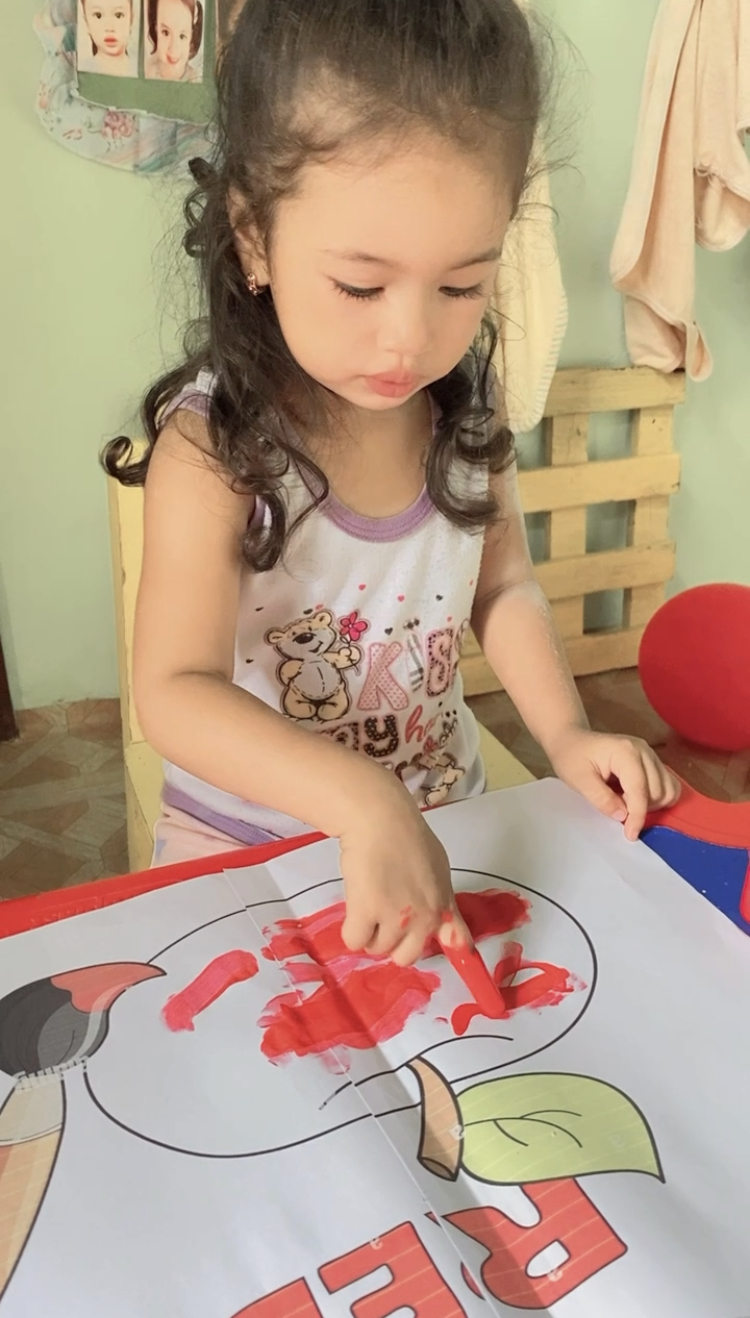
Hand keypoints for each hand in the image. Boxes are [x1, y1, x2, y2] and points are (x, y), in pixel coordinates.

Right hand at [338, 779, 470, 966]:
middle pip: (404, 956)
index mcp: (444, 907)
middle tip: (382, 916)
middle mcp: (424, 918)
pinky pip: (354, 941)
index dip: (440, 947)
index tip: (424, 947)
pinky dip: (351, 930)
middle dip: (392, 941)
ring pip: (376, 948)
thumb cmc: (409, 837)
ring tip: (368, 901)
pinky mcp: (366, 913)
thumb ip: (443, 903)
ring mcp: (395, 918)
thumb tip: (451, 933)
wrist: (381, 819)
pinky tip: (354, 906)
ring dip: (369, 931)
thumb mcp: (439, 871)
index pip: (455, 945)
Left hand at [547, 726, 680, 840]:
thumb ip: (601, 798)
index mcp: (626, 752)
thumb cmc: (572, 757)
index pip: (639, 790)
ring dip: (651, 804)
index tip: (630, 835)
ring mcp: (650, 754)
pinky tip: (636, 798)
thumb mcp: (579, 780)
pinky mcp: (652, 761)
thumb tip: (622, 816)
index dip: (637, 816)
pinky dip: (657, 798)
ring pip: (667, 790)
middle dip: (640, 808)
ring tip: (624, 801)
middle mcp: (644, 751)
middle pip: (657, 792)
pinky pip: (668, 784)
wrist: (572, 740)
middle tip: (616, 807)